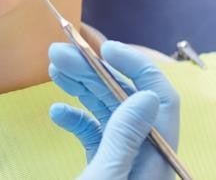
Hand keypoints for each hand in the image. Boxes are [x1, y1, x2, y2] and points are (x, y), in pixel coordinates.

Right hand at [48, 40, 179, 179]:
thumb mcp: (109, 176)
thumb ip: (124, 138)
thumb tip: (147, 95)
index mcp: (157, 155)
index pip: (160, 99)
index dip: (136, 66)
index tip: (105, 48)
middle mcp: (144, 153)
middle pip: (125, 99)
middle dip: (93, 72)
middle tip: (59, 52)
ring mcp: (124, 158)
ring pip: (107, 111)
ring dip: (81, 87)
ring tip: (55, 68)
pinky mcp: (105, 166)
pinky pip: (95, 134)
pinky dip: (76, 119)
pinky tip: (57, 112)